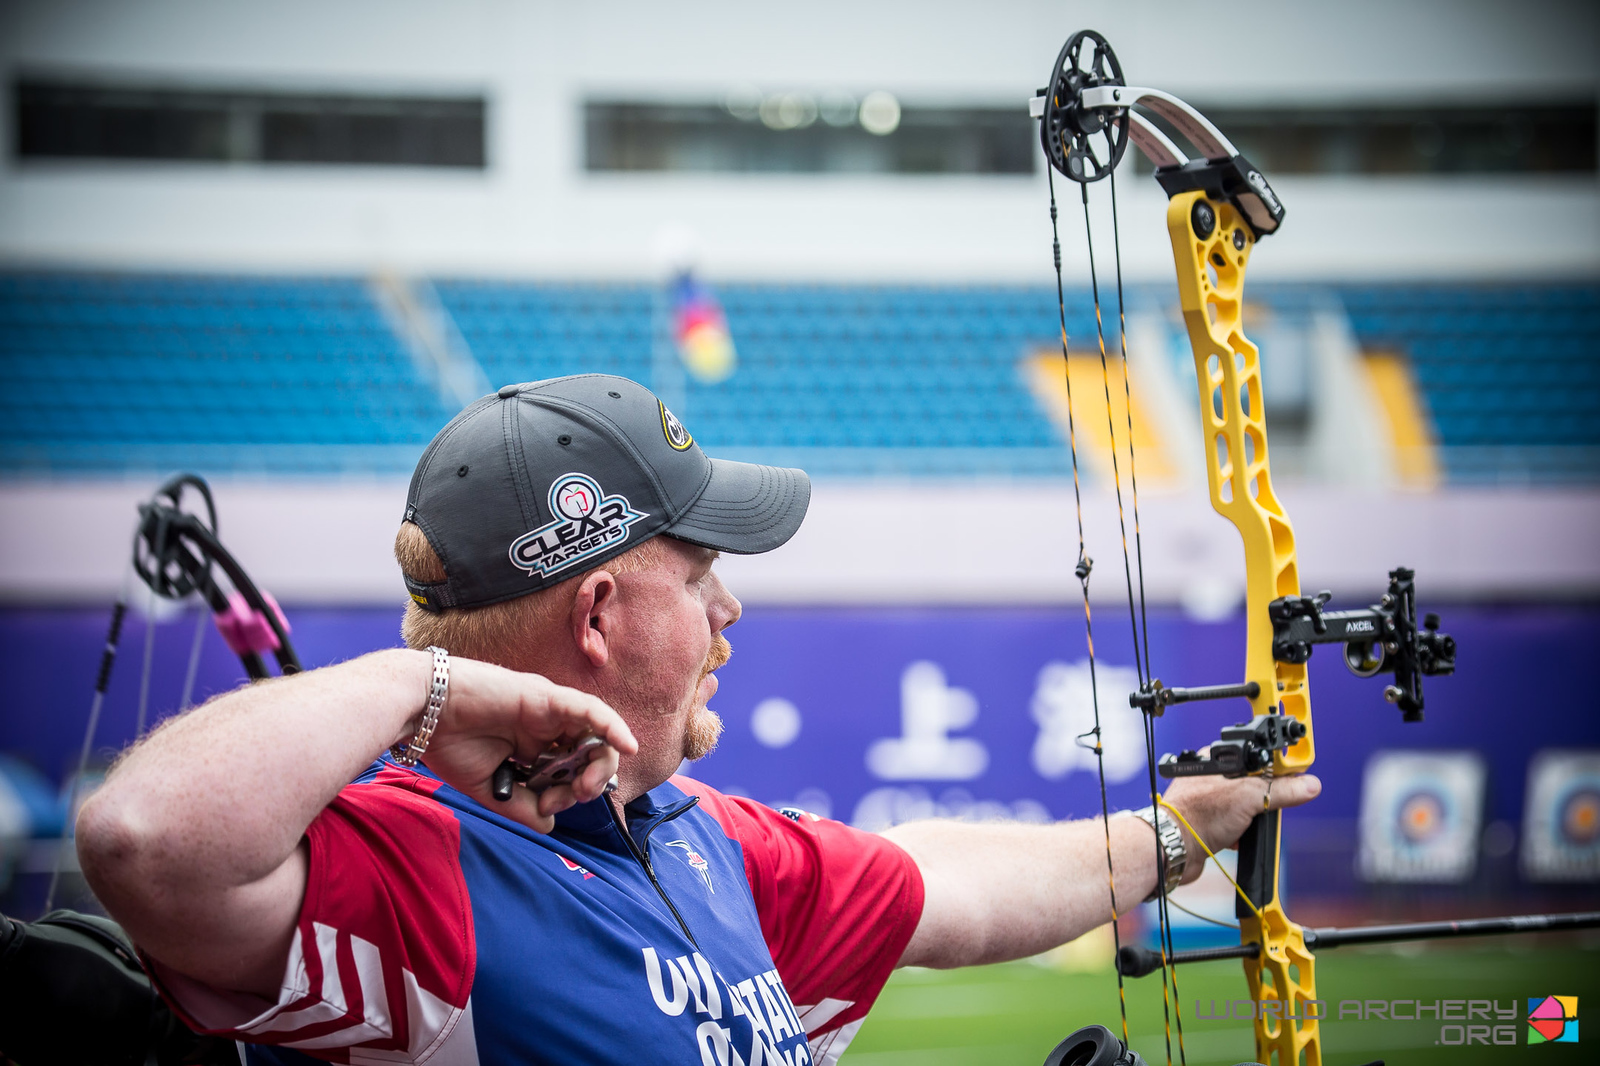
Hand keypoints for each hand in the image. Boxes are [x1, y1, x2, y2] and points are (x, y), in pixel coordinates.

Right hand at [418, 655, 637, 832]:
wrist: (420, 712)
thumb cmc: (447, 744)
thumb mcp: (489, 787)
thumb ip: (521, 805)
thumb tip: (550, 826)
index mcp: (531, 747)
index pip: (567, 772)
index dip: (567, 795)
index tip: (547, 809)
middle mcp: (545, 727)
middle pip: (587, 754)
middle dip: (590, 781)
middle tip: (575, 796)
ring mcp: (548, 711)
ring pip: (595, 734)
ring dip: (601, 762)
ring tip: (589, 784)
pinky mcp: (546, 697)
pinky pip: (591, 710)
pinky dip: (613, 726)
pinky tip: (628, 746)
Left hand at [1161, 770, 1320, 884]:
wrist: (1174, 849)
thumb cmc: (1198, 815)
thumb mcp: (1248, 797)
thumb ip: (1280, 790)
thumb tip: (1309, 784)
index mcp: (1217, 760)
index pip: (1257, 757)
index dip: (1277, 767)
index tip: (1297, 775)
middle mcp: (1211, 778)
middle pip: (1254, 784)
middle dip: (1265, 799)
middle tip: (1268, 808)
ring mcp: (1209, 802)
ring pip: (1246, 807)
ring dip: (1252, 820)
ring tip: (1248, 826)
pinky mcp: (1210, 823)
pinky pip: (1236, 825)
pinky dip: (1242, 834)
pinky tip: (1238, 839)